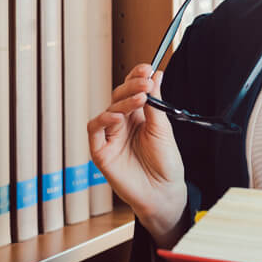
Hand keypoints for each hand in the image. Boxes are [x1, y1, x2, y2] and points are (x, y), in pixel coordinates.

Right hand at [87, 64, 187, 246]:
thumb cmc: (166, 164)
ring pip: (109, 109)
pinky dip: (103, 119)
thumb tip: (156, 75)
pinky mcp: (101, 151)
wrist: (164, 193)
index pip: (133, 90)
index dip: (137, 77)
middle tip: (145, 81)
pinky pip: (95, 130)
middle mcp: (123, 124)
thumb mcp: (163, 129)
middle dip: (132, 86)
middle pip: (119, 96)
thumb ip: (155, 103)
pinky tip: (117, 115)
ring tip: (140, 97)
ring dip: (123, 101)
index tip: (147, 68)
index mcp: (139, 116)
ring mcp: (111, 137)